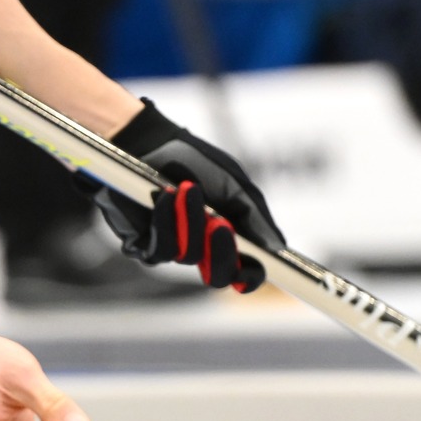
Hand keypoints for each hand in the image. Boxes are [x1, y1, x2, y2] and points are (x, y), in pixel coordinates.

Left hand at [90, 100, 281, 290]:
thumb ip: (254, 217)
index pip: (245, 271)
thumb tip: (277, 249)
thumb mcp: (234, 184)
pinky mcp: (143, 244)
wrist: (147, 143)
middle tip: (221, 225)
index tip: (252, 270)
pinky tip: (165, 196)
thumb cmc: (194, 161)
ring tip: (186, 188)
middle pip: (219, 277)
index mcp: (229, 236)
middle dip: (222, 253)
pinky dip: (165, 220)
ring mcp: (174, 247)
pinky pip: (160, 248)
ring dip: (191, 220)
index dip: (250, 277)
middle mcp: (203, 248)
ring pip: (188, 256)